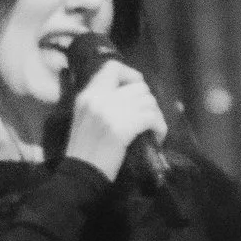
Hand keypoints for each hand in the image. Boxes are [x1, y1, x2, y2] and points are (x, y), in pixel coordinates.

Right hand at [63, 60, 164, 180]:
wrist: (81, 172)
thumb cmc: (83, 149)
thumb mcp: (83, 116)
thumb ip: (100, 101)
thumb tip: (128, 94)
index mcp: (88, 94)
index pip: (112, 67)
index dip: (130, 74)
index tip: (136, 87)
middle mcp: (100, 98)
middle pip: (138, 87)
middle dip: (148, 101)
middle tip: (147, 116)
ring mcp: (112, 112)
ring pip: (148, 101)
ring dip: (156, 115)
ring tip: (153, 128)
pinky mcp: (123, 128)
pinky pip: (152, 118)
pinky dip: (159, 127)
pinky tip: (157, 137)